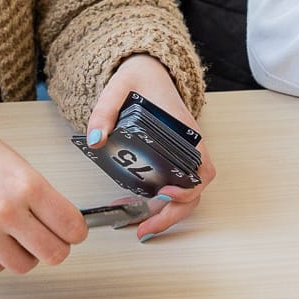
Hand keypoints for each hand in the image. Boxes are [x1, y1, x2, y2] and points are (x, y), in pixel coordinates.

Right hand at [0, 128, 86, 273]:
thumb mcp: (25, 170)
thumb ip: (47, 202)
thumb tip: (69, 231)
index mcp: (27, 186)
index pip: (71, 227)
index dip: (76, 232)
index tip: (72, 231)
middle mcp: (5, 210)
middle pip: (53, 254)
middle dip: (55, 247)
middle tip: (50, 238)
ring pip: (24, 266)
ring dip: (25, 254)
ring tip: (16, 234)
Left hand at [85, 54, 213, 238]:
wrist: (148, 68)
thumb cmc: (142, 77)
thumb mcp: (120, 86)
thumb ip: (105, 110)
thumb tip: (95, 138)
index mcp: (186, 132)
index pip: (202, 169)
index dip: (190, 188)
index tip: (167, 194)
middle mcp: (189, 148)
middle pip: (193, 191)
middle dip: (172, 215)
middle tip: (145, 230)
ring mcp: (180, 156)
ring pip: (183, 195)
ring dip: (164, 214)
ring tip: (138, 228)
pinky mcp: (168, 160)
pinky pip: (168, 187)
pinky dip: (154, 203)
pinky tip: (130, 206)